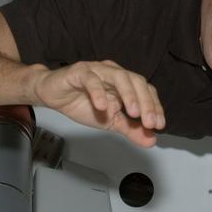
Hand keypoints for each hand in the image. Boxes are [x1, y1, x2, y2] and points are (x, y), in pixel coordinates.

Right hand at [33, 61, 164, 146]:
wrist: (53, 95)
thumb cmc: (82, 103)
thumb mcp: (110, 122)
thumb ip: (130, 129)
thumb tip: (151, 140)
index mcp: (124, 84)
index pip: (146, 90)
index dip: (155, 106)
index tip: (158, 125)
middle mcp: (114, 73)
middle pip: (136, 81)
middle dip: (146, 102)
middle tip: (149, 122)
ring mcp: (98, 71)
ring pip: (119, 76)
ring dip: (129, 94)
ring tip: (133, 113)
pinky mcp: (79, 72)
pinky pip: (91, 79)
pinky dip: (98, 92)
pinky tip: (102, 106)